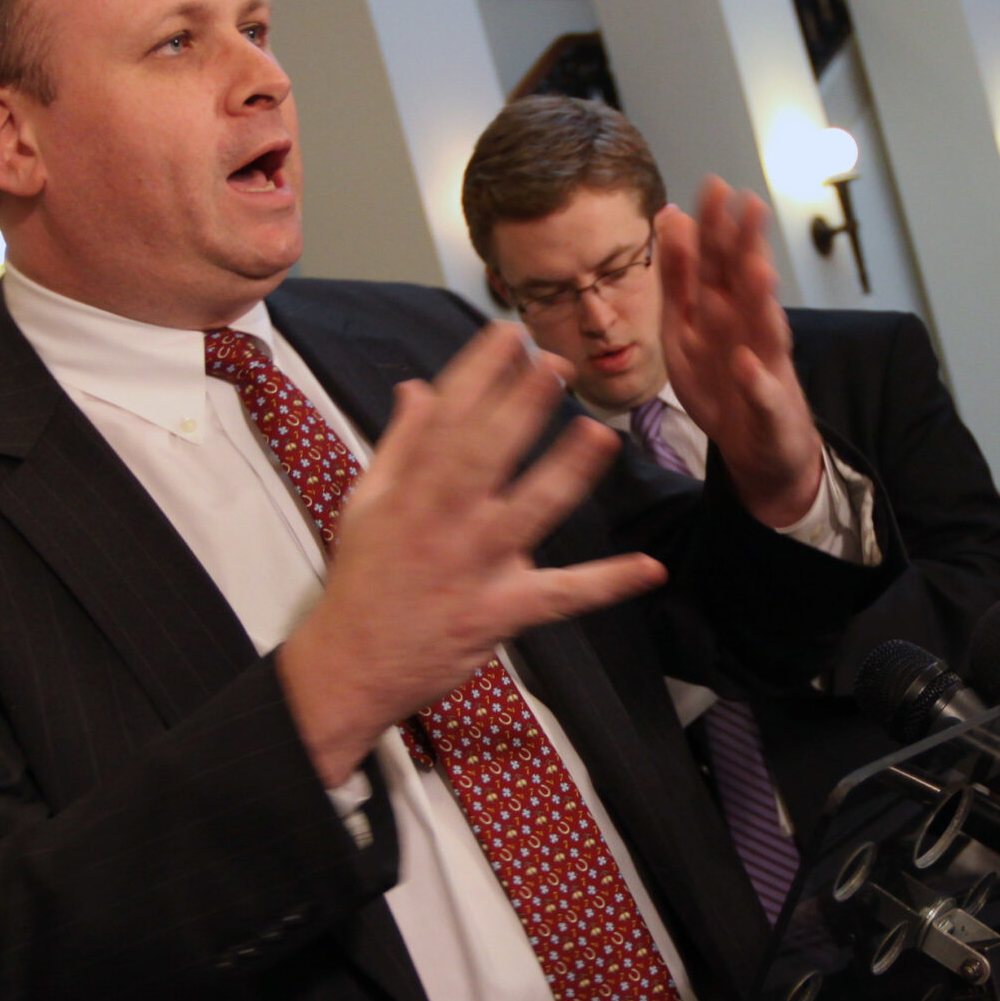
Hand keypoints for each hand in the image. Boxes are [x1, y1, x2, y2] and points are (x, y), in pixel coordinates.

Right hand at [280, 324, 668, 783]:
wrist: (350, 667)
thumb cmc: (363, 579)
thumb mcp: (367, 502)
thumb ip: (401, 443)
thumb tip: (418, 386)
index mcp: (409, 491)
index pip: (446, 419)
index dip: (478, 372)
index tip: (508, 333)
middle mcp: (441, 523)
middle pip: (486, 454)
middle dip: (522, 406)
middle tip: (558, 364)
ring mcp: (474, 568)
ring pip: (527, 513)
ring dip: (566, 473)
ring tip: (599, 435)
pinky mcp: (500, 613)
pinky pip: (560, 597)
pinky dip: (606, 584)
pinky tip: (649, 569)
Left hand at [655, 179, 824, 526]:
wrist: (760, 450)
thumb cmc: (722, 385)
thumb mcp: (685, 329)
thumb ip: (679, 276)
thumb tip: (672, 216)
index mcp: (723, 308)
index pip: (717, 260)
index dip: (714, 227)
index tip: (712, 186)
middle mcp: (748, 328)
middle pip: (745, 282)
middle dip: (745, 244)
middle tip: (745, 204)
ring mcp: (763, 365)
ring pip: (763, 326)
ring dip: (761, 300)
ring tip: (758, 270)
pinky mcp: (769, 406)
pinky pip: (761, 391)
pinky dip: (754, 379)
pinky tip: (746, 363)